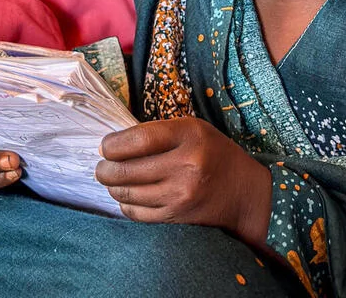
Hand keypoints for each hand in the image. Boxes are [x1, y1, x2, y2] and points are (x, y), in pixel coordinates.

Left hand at [96, 117, 271, 246]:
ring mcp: (180, 194)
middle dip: (105, 169)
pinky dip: (125, 204)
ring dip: (112, 187)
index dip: (113, 144)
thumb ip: (159, 133)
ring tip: (111, 179)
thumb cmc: (213, 152)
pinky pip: (137, 213)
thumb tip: (115, 144)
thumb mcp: (193, 129)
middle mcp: (186, 165)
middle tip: (102, 166)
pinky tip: (127, 196)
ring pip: (128, 193)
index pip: (139, 139)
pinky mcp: (177, 216)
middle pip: (127, 169)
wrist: (243, 191)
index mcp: (189, 135)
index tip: (105, 146)